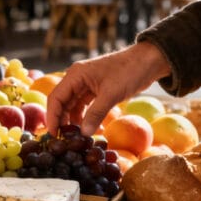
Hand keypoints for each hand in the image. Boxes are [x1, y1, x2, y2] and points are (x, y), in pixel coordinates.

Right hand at [46, 43, 171, 135]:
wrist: (148, 61)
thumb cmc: (129, 72)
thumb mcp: (111, 95)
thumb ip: (96, 114)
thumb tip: (84, 134)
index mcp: (75, 75)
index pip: (56, 98)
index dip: (52, 117)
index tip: (53, 134)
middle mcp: (77, 79)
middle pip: (61, 102)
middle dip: (61, 120)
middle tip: (63, 139)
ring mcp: (86, 84)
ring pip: (72, 105)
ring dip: (72, 120)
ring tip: (75, 137)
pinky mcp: (96, 90)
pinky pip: (84, 105)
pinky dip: (85, 117)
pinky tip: (87, 129)